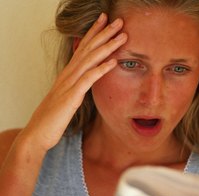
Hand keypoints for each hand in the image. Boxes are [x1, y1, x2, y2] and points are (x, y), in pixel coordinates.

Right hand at [22, 13, 126, 150]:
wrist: (38, 132)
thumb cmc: (53, 116)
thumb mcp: (66, 95)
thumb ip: (76, 84)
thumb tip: (87, 78)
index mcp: (68, 73)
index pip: (82, 48)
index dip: (94, 33)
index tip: (105, 21)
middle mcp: (68, 74)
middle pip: (88, 48)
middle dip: (103, 33)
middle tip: (118, 21)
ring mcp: (69, 83)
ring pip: (90, 60)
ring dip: (107, 46)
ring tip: (122, 36)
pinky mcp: (71, 96)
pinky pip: (88, 79)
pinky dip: (101, 69)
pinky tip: (113, 62)